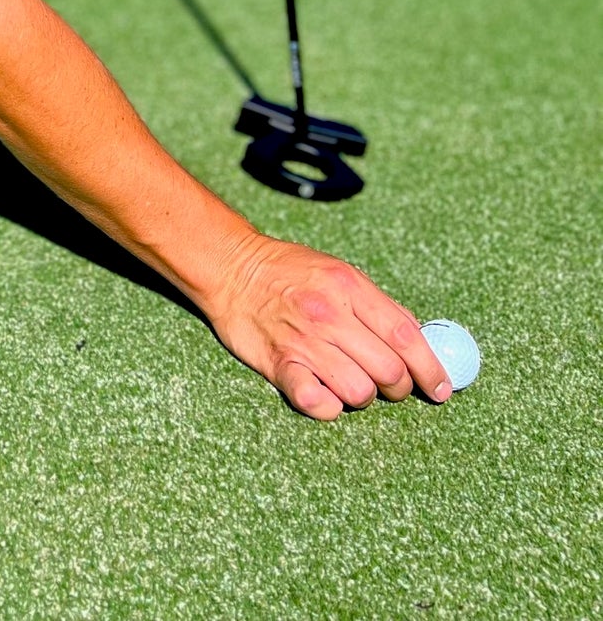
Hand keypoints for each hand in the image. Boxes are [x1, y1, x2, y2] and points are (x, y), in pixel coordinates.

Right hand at [204, 232, 453, 420]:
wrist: (231, 267)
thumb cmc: (291, 272)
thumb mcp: (340, 272)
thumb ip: (378, 306)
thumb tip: (421, 340)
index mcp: (349, 287)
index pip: (406, 336)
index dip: (432, 368)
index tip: (443, 389)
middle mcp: (329, 314)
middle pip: (389, 371)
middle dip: (399, 388)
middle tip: (392, 386)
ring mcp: (303, 341)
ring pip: (359, 393)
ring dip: (363, 397)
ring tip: (352, 383)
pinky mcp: (278, 364)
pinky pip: (317, 403)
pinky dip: (328, 407)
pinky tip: (325, 393)